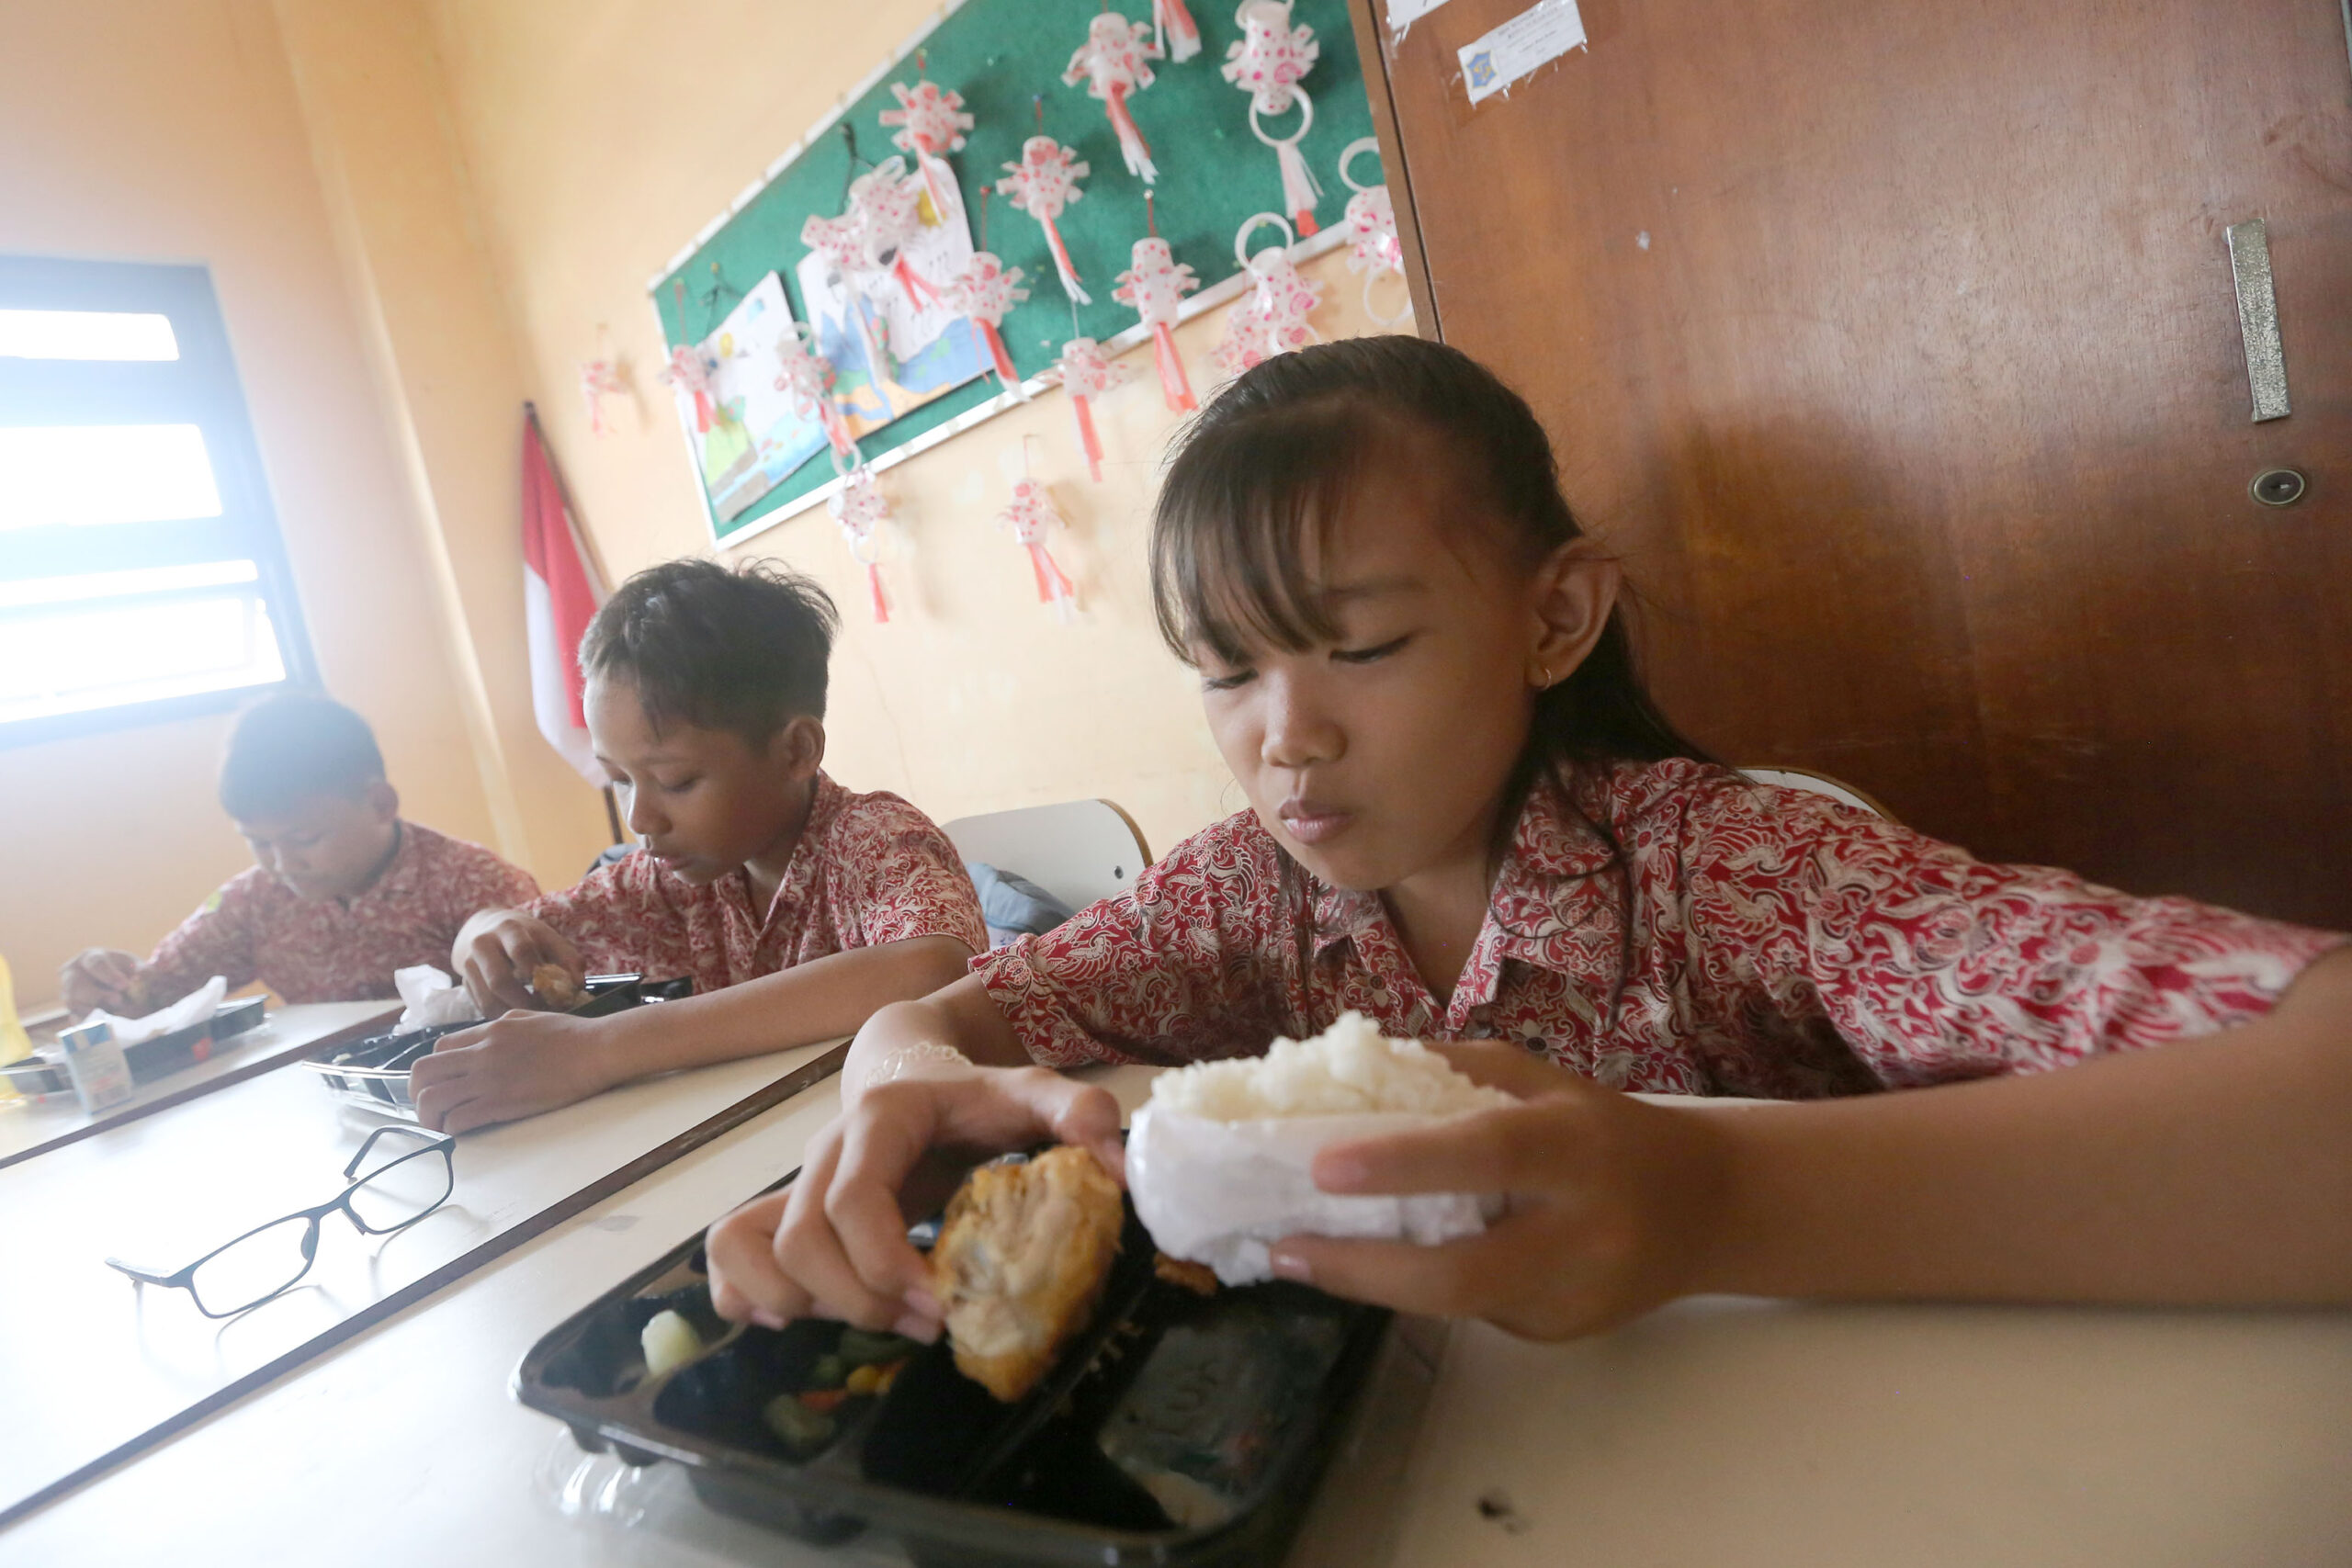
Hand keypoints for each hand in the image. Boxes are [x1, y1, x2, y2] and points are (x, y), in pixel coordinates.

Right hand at [59, 949, 141, 1018]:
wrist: (115, 987)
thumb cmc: (124, 972)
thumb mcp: (135, 967)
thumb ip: (143, 970)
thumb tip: (145, 975)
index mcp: (90, 957)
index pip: (95, 963)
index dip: (109, 975)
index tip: (124, 985)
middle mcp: (72, 973)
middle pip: (76, 984)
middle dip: (99, 995)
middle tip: (119, 1001)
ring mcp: (67, 992)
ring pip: (73, 1002)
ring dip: (94, 1008)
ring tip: (114, 1010)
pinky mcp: (70, 1009)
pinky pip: (75, 1018)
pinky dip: (89, 1021)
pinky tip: (104, 1021)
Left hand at [409, 1009, 620, 1132]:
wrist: (595, 1050)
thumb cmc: (572, 1035)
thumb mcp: (528, 1019)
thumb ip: (501, 1028)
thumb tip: (488, 1037)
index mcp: (488, 1032)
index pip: (439, 1048)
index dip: (434, 1069)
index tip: (442, 1083)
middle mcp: (480, 1054)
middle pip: (422, 1072)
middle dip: (417, 1092)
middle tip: (429, 1106)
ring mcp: (488, 1080)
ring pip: (432, 1098)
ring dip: (428, 1115)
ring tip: (439, 1125)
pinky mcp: (501, 1103)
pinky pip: (458, 1119)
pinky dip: (452, 1129)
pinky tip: (460, 1132)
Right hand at [451, 911, 581, 1015]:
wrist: (488, 930)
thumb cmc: (528, 939)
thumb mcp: (549, 939)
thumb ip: (568, 959)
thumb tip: (578, 985)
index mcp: (509, 928)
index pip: (521, 950)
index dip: (537, 972)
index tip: (554, 992)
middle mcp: (483, 944)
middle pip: (499, 980)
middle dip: (525, 1001)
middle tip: (546, 1014)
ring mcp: (469, 964)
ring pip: (488, 999)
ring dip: (513, 1014)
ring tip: (535, 1019)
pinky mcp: (465, 982)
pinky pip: (482, 1007)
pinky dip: (503, 1017)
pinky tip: (519, 1018)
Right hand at [705, 1064, 1124, 1338]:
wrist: (912, 1067)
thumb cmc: (974, 1093)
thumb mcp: (1031, 1090)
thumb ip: (1077, 1113)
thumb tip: (1120, 1165)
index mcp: (881, 1119)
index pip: (854, 1198)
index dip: (885, 1262)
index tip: (940, 1304)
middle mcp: (825, 1150)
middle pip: (805, 1239)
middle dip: (860, 1299)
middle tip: (927, 1323)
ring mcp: (795, 1180)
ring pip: (758, 1248)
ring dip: (807, 1304)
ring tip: (877, 1321)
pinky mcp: (780, 1207)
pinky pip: (731, 1249)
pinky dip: (746, 1294)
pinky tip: (793, 1322)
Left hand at [1267, 1043, 1730, 1339]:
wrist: (1712, 1208)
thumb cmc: (1606, 1128)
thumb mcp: (1540, 1079)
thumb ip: (1451, 1075)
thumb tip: (1344, 1073)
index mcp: (1575, 1147)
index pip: (1486, 1155)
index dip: (1403, 1164)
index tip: (1323, 1166)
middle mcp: (1581, 1232)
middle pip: (1462, 1274)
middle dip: (1360, 1269)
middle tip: (1284, 1249)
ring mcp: (1573, 1297)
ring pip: (1453, 1305)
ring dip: (1371, 1281)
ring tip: (1303, 1254)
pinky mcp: (1560, 1334)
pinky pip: (1474, 1313)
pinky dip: (1422, 1286)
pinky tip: (1391, 1261)